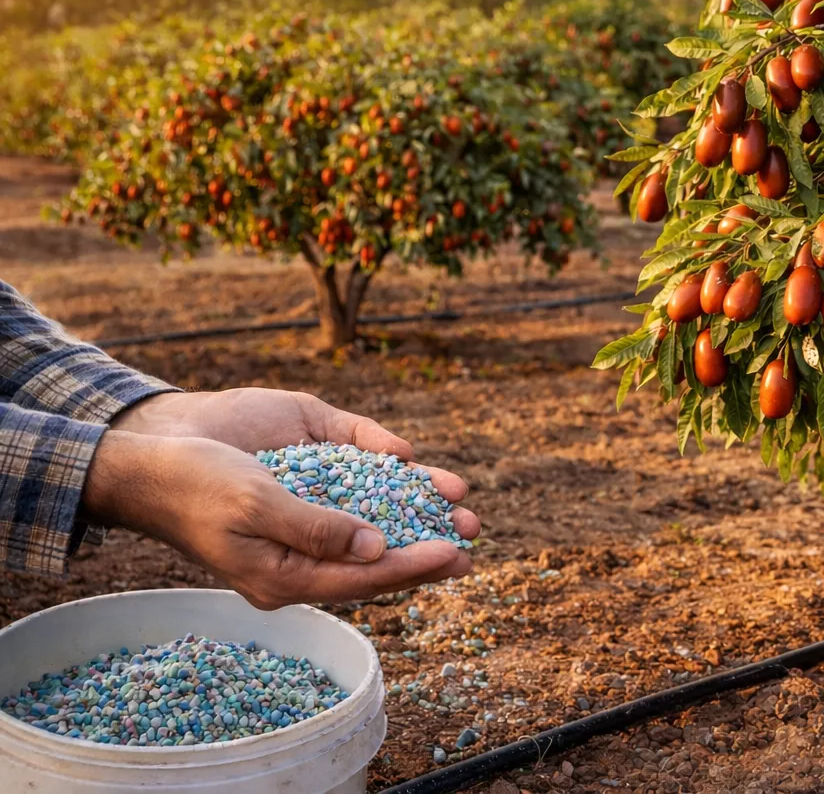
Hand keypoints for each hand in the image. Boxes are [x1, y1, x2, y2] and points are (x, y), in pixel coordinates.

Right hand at [82, 430, 472, 608]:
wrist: (152, 447)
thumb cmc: (195, 482)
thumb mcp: (254, 506)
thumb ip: (315, 528)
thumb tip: (376, 546)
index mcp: (285, 574)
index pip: (362, 577)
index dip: (412, 566)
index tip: (454, 554)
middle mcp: (302, 545)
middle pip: (376, 550)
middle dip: (426, 539)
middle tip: (472, 531)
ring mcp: (306, 504)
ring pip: (373, 509)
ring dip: (416, 501)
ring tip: (460, 498)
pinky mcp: (305, 464)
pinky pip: (352, 466)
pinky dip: (383, 462)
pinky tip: (406, 459)